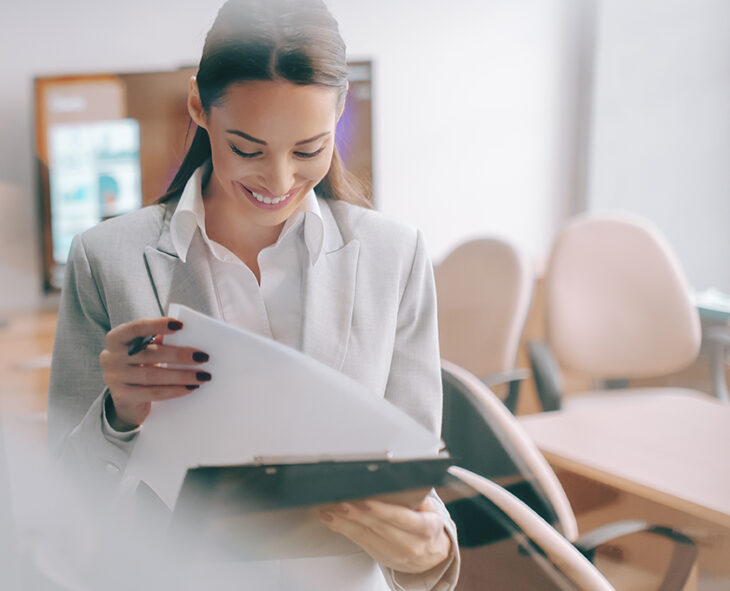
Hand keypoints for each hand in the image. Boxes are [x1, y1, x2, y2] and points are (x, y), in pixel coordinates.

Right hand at [100, 317, 210, 429]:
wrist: (127, 400)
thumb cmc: (141, 366)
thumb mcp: (146, 351)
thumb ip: (160, 342)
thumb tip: (190, 337)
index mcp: (117, 338)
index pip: (135, 328)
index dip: (157, 325)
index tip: (180, 325)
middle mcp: (111, 357)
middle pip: (149, 354)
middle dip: (179, 355)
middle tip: (203, 357)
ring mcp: (114, 378)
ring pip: (153, 376)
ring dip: (181, 376)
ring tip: (202, 376)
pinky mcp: (122, 396)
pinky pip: (153, 393)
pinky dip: (174, 390)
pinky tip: (190, 388)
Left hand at [319, 497, 450, 573]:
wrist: (430, 559)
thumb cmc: (428, 528)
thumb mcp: (431, 511)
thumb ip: (419, 497)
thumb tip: (401, 480)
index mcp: (425, 528)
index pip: (402, 518)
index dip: (383, 511)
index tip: (366, 502)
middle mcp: (409, 543)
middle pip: (379, 526)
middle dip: (357, 514)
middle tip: (341, 502)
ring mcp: (393, 553)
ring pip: (365, 535)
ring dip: (345, 522)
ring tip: (330, 510)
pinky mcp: (379, 556)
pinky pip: (359, 541)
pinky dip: (343, 529)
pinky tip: (332, 520)